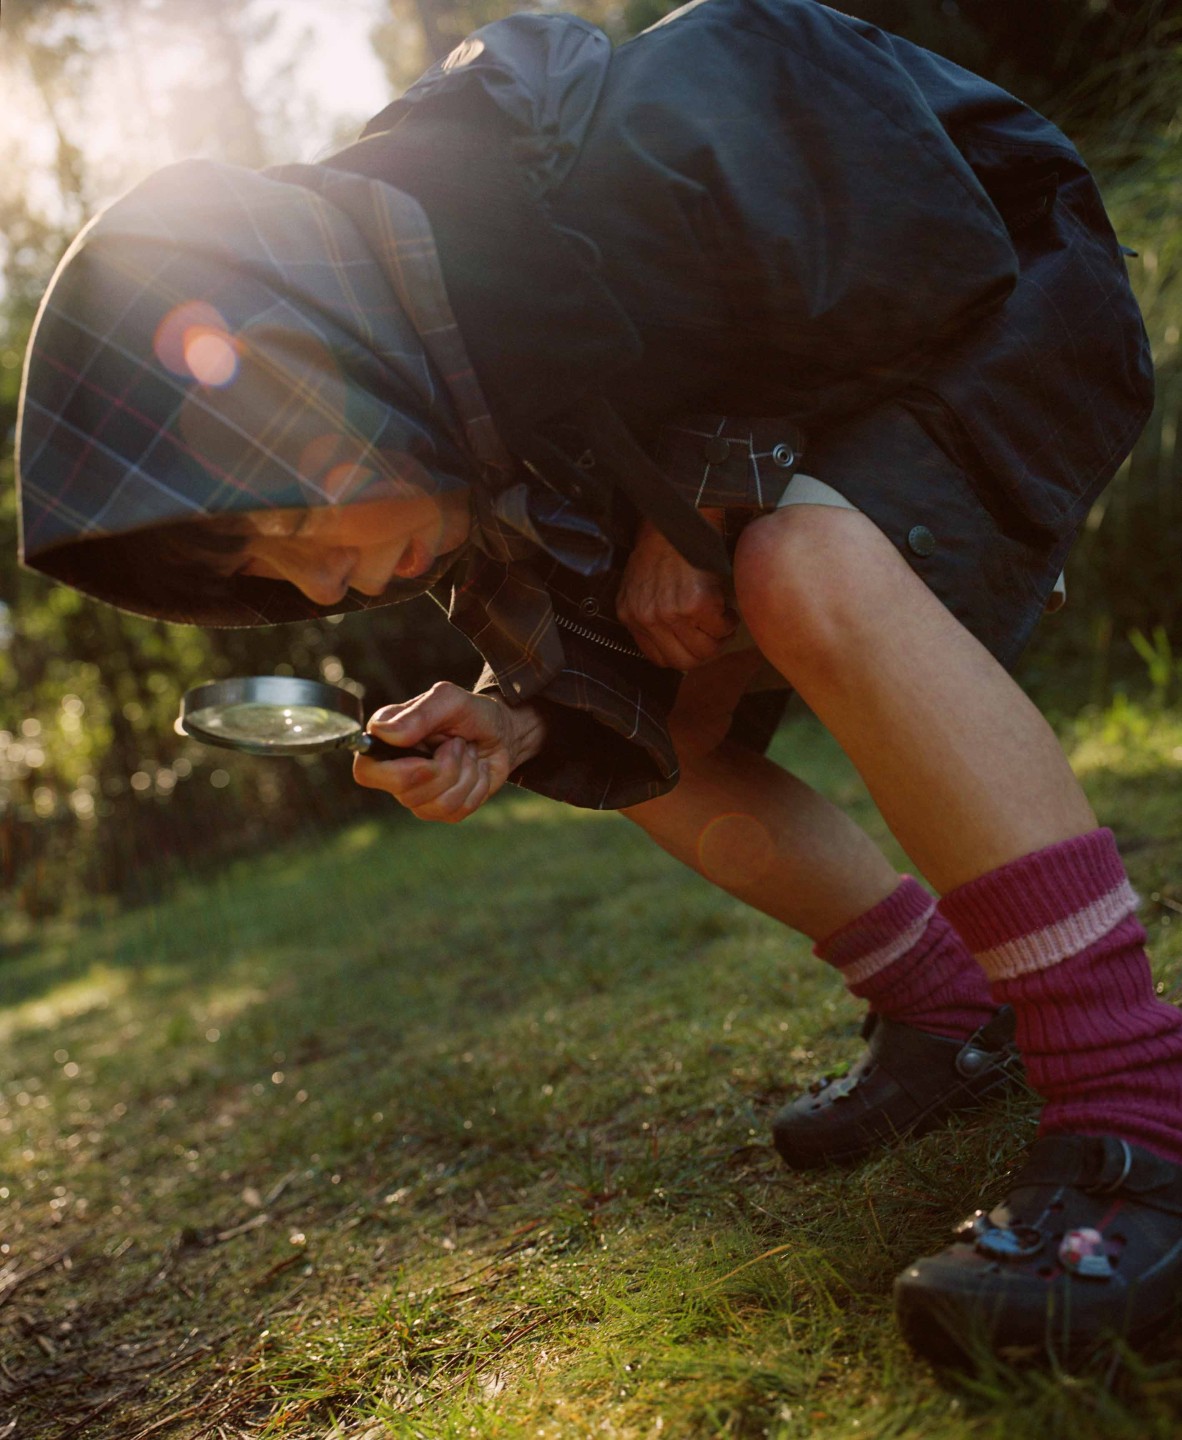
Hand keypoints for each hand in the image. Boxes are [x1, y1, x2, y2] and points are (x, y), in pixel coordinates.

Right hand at [352, 682, 545, 822]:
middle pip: (408, 793)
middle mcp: (394, 773)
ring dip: (466, 774)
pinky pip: (458, 811)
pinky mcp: (440, 810)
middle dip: (446, 767)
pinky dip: (477, 787)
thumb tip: (383, 732)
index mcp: (385, 742)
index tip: (429, 750)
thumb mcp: (450, 700)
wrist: (501, 733)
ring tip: (468, 753)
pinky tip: (476, 770)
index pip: (366, 772)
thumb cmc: (470, 713)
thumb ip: (419, 714)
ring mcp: (417, 795)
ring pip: (438, 805)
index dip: (398, 771)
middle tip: (457, 743)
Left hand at [616, 515, 737, 669]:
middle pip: (683, 662)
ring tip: (721, 618)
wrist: (678, 519)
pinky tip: (724, 604)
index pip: (659, 658)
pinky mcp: (694, 603)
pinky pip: (720, 629)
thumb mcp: (642, 585)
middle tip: (715, 634)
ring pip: (705, 651)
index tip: (696, 641)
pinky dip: (729, 620)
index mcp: (630, 614)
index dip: (683, 654)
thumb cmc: (664, 548)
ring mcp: (669, 612)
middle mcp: (646, 617)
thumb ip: (650, 614)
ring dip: (720, 637)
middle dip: (705, 651)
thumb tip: (676, 642)